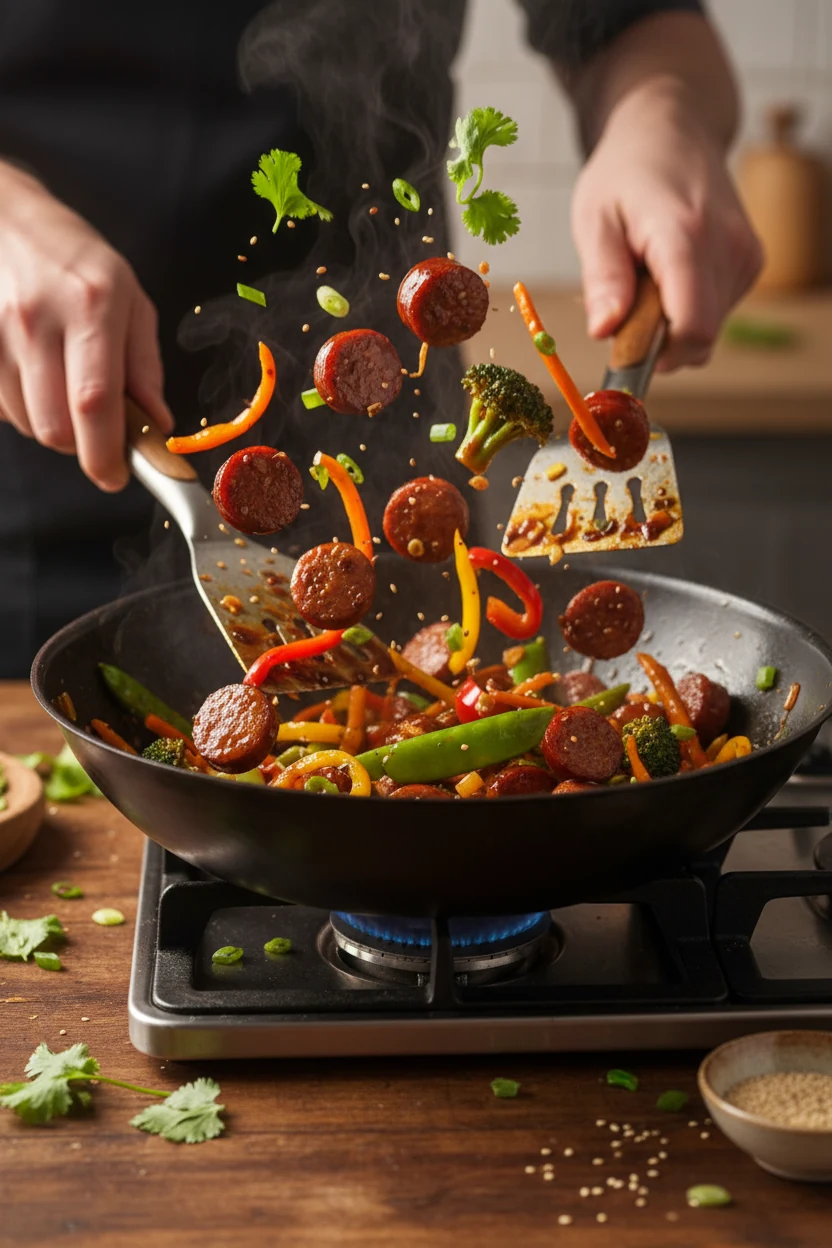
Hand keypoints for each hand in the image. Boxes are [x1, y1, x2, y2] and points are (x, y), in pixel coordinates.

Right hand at [0, 162, 172, 489]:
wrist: (4, 218)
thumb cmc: (75, 258)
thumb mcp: (130, 299)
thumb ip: (145, 367)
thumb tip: (156, 425)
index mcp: (92, 306)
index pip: (96, 404)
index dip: (105, 455)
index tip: (116, 477)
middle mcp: (39, 319)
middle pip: (55, 427)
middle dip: (82, 446)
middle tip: (98, 430)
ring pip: (27, 423)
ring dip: (52, 425)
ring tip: (64, 387)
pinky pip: (1, 407)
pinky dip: (22, 408)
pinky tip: (34, 376)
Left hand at [571, 79, 762, 370]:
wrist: (672, 128)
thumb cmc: (625, 172)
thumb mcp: (594, 219)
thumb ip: (602, 278)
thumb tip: (605, 331)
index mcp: (685, 235)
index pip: (692, 327)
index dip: (657, 354)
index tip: (624, 347)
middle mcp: (727, 247)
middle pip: (700, 337)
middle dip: (658, 340)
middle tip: (626, 303)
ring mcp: (746, 254)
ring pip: (709, 329)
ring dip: (671, 322)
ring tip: (648, 276)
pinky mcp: (752, 260)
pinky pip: (718, 311)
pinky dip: (688, 306)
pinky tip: (670, 272)